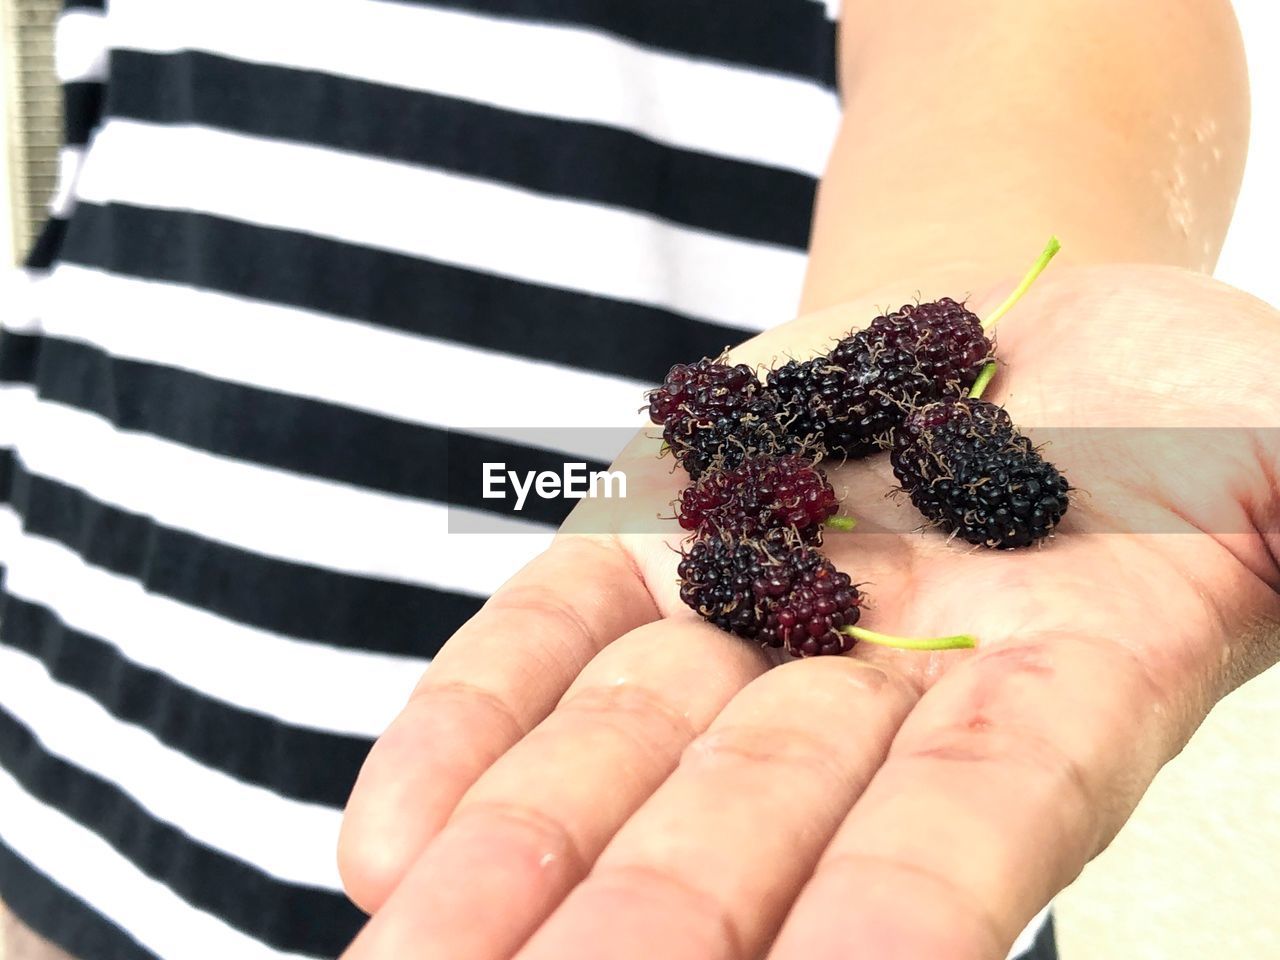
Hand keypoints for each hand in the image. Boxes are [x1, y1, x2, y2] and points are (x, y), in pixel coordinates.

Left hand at [337, 264, 1279, 958]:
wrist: (1024, 334)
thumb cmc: (1186, 405)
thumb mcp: (1273, 443)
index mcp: (1047, 703)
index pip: (966, 827)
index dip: (900, 911)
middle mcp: (875, 699)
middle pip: (747, 831)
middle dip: (648, 931)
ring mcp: (744, 622)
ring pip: (616, 762)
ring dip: (515, 865)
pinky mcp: (650, 545)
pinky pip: (547, 645)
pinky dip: (471, 731)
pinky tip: (382, 844)